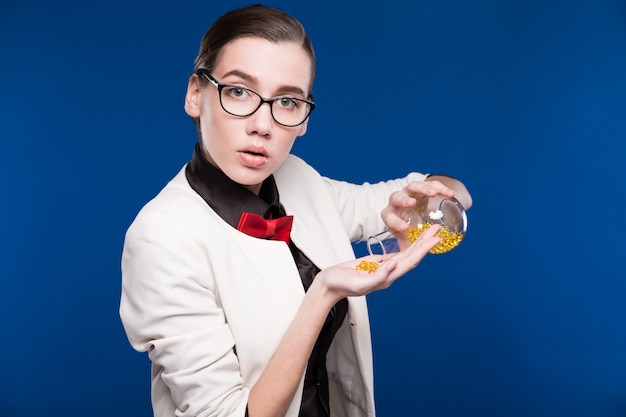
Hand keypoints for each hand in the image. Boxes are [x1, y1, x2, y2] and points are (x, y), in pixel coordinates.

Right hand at [314, 224, 441, 302]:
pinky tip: (411, 239)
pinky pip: (396, 253)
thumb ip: (377, 276)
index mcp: (386, 278)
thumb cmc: (340, 284)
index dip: (423, 250)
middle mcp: (389, 273)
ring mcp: (384, 268)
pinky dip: (406, 244)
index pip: (410, 262)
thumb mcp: (358, 282)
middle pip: (412, 256)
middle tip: (438, 229)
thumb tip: (393, 265)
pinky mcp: (377, 263)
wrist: (328, 286)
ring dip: (418, 242)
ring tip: (429, 231)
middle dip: (425, 243)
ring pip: (406, 254)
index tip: (435, 239)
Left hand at [380, 180, 453, 248]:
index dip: (395, 222)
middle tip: (412, 203)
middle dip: (403, 200)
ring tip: (433, 193)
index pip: (388, 217)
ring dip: (422, 189)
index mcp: (391, 215)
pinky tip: (451, 194)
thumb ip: (409, 248)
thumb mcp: (407, 239)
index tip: (404, 228)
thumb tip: (410, 261)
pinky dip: (441, 188)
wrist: (419, 211)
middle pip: (396, 197)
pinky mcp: (423, 186)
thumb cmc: (410, 229)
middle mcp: (397, 201)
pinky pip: (431, 184)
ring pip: (413, 186)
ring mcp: (410, 191)